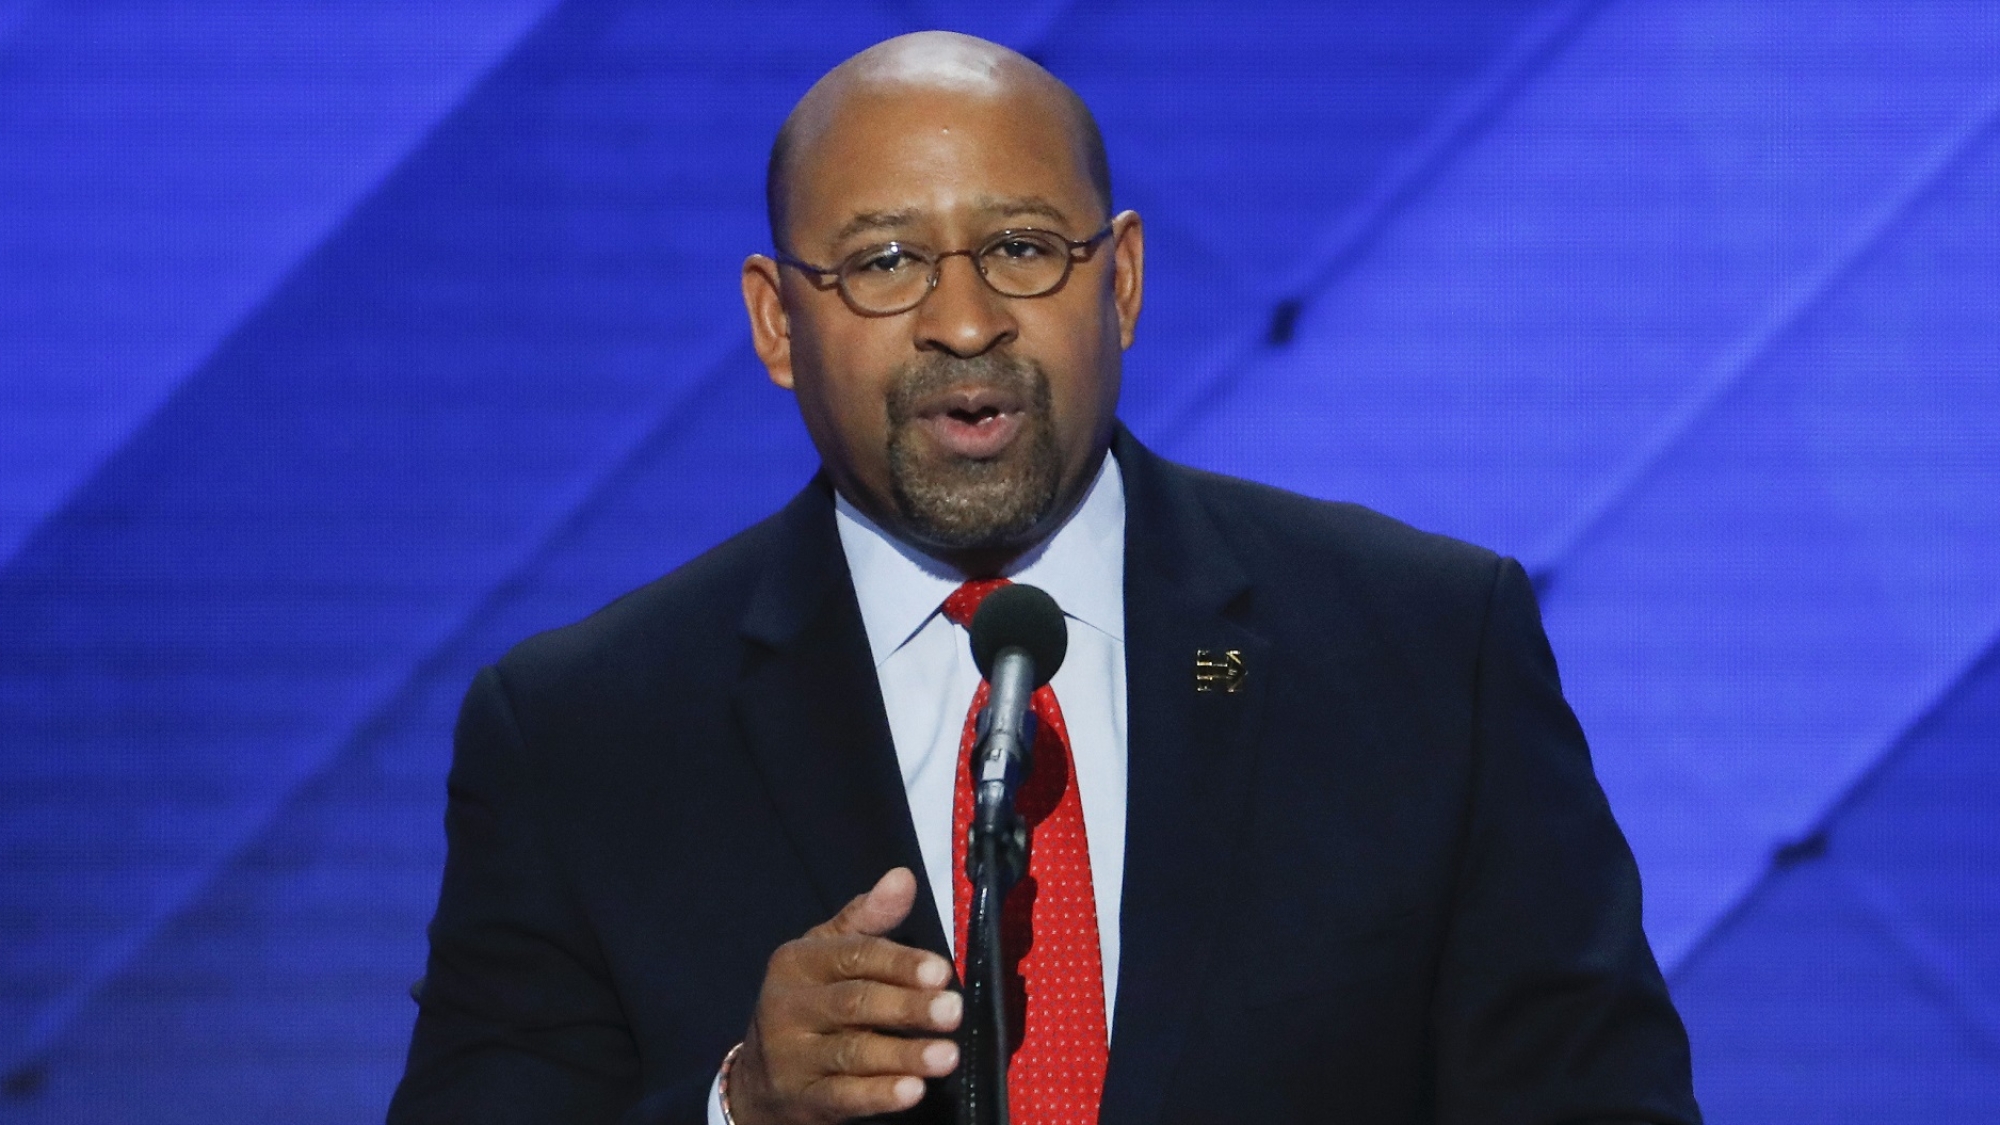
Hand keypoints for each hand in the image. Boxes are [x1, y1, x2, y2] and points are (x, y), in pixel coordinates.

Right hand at [726, 868, 961, 1123]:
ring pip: (852, 1054)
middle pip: (854, 1004)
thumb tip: (904, 876)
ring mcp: (793, 1057)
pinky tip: (914, 1091)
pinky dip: (879, 1096)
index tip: (942, 972)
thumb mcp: (827, 952)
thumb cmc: (810, 1002)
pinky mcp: (803, 1099)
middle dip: (907, 1007)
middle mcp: (789, 1007)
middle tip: (953, 1011)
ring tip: (948, 1056)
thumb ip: (868, 918)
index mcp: (798, 963)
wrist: (759, 1079)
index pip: (853, 957)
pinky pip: (844, 1097)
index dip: (899, 963)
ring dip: (903, 1055)